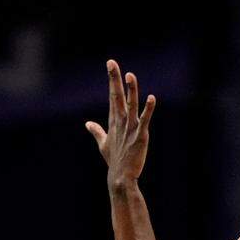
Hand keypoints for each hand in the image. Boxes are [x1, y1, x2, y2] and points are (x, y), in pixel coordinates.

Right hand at [86, 60, 156, 188]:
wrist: (120, 177)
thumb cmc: (114, 160)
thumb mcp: (103, 144)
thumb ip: (97, 131)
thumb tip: (88, 124)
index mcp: (114, 121)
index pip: (112, 95)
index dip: (112, 79)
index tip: (111, 64)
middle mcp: (121, 121)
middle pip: (117, 96)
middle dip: (114, 79)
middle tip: (112, 63)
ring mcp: (130, 128)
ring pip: (131, 105)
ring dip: (130, 90)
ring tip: (130, 75)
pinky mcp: (140, 135)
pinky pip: (145, 120)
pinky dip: (148, 109)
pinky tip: (152, 98)